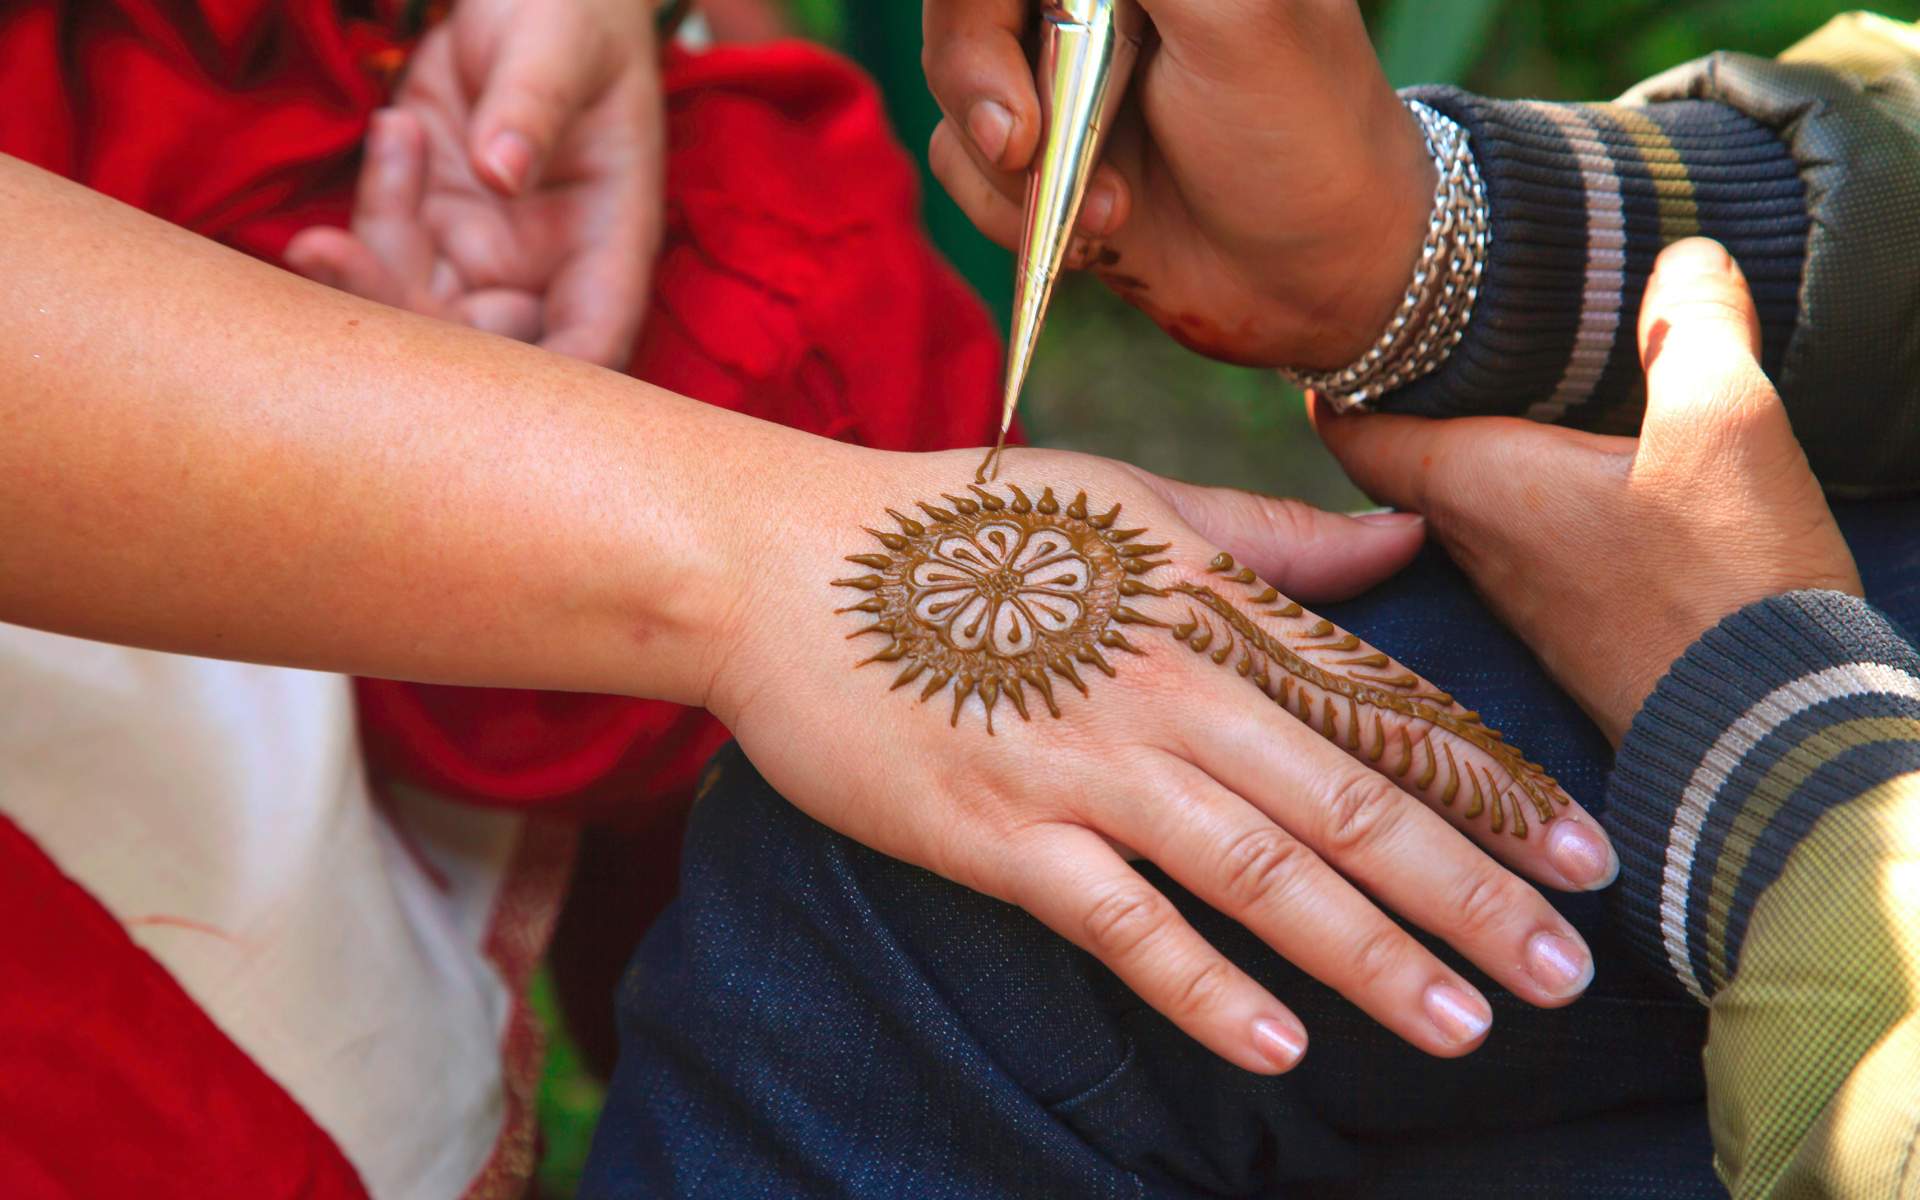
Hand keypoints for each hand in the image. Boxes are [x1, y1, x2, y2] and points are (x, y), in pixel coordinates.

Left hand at [285, 0, 664, 366]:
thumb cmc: (572, 9)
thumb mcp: (561, 41)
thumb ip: (534, 103)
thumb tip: (503, 169)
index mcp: (611, 240)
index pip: (590, 343)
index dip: (541, 387)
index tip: (465, 386)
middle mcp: (549, 265)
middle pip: (485, 347)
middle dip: (407, 320)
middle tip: (333, 253)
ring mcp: (485, 248)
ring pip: (420, 308)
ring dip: (368, 262)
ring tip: (390, 141)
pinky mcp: (430, 218)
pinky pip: (384, 247)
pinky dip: (373, 203)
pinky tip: (398, 127)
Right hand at [701, 444, 1616, 1072]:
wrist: (786, 565)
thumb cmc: (958, 529)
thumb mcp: (1123, 503)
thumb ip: (1268, 539)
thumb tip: (1399, 541)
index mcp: (1208, 605)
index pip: (1380, 706)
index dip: (1493, 786)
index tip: (1587, 856)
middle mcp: (1169, 688)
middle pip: (1349, 801)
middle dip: (1472, 891)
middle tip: (1568, 973)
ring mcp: (1085, 766)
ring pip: (1261, 871)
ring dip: (1371, 954)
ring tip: (1466, 1025)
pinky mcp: (1001, 836)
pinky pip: (1123, 924)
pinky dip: (1206, 986)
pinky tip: (1283, 1047)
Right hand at [922, 0, 1430, 367]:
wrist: (1318, 278)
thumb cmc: (1303, 135)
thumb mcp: (1234, 16)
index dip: (979, 8)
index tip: (1019, 92)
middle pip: (961, 11)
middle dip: (982, 83)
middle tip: (1026, 145)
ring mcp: (1056, 68)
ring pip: (952, 87)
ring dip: (1010, 168)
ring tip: (1114, 208)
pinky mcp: (1037, 149)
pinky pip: (957, 161)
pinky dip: (1006, 210)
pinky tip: (1097, 232)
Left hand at [1315, 238, 1862, 744]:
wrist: (1764, 736)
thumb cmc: (1723, 583)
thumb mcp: (1723, 424)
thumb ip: (1694, 325)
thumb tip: (1681, 254)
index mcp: (1473, 485)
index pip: (1351, 426)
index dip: (1338, 369)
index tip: (1342, 319)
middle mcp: (1473, 545)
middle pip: (1403, 457)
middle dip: (1411, 394)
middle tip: (1433, 329)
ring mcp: (1520, 594)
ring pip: (1466, 501)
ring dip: (1477, 443)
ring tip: (1510, 377)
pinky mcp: (1573, 626)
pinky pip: (1527, 539)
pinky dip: (1534, 491)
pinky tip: (1587, 466)